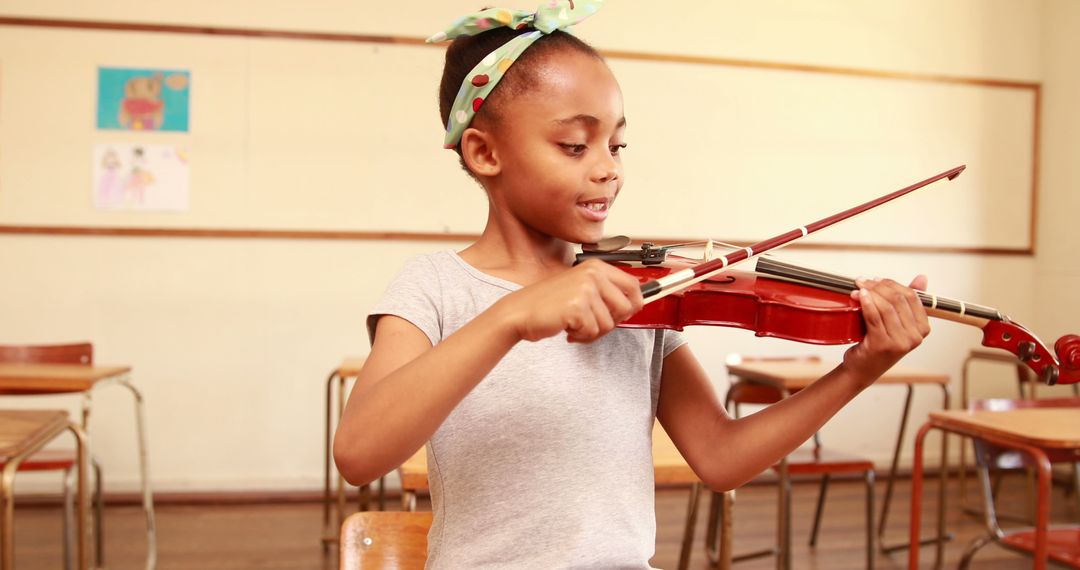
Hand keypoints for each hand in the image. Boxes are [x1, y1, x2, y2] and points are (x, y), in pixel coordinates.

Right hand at [495, 259, 643, 342]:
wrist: (519, 312)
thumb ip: (605, 293)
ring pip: (609, 324)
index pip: (633, 286)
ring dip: (592, 332)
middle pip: (626, 308)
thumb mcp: (580, 289)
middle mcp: (593, 274)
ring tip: (574, 325)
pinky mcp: (577, 307)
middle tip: (591, 323)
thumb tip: (635, 304)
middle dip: (611, 322)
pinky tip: (567, 329)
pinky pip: (593, 332)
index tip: (626, 314)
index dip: (635, 304)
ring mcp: (586, 289)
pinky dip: (581, 336)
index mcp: (596, 267)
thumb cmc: (548, 303)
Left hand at [843, 275, 930, 383]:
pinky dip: (866, 303)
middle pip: (898, 299)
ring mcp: (900, 342)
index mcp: (923, 329)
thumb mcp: (895, 323)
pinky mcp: (883, 345)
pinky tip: (860, 296)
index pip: (911, 296)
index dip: (892, 284)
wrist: (861, 370)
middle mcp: (915, 337)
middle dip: (878, 286)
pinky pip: (874, 316)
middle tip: (863, 282)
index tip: (876, 279)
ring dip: (870, 292)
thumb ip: (908, 301)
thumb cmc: (877, 344)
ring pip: (886, 306)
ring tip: (858, 288)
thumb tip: (922, 277)